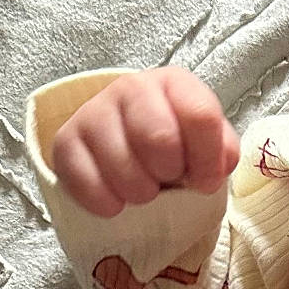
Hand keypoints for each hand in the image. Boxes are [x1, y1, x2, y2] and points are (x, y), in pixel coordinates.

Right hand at [50, 67, 239, 217]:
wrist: (125, 142)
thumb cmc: (176, 146)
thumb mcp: (208, 144)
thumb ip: (222, 151)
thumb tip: (214, 167)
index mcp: (175, 84)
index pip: (201, 116)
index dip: (207, 161)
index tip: (204, 181)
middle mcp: (132, 87)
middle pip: (159, 139)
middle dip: (170, 174)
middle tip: (167, 179)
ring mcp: (93, 112)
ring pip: (125, 169)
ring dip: (140, 194)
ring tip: (143, 188)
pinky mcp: (65, 142)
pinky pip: (90, 186)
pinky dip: (109, 205)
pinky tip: (117, 197)